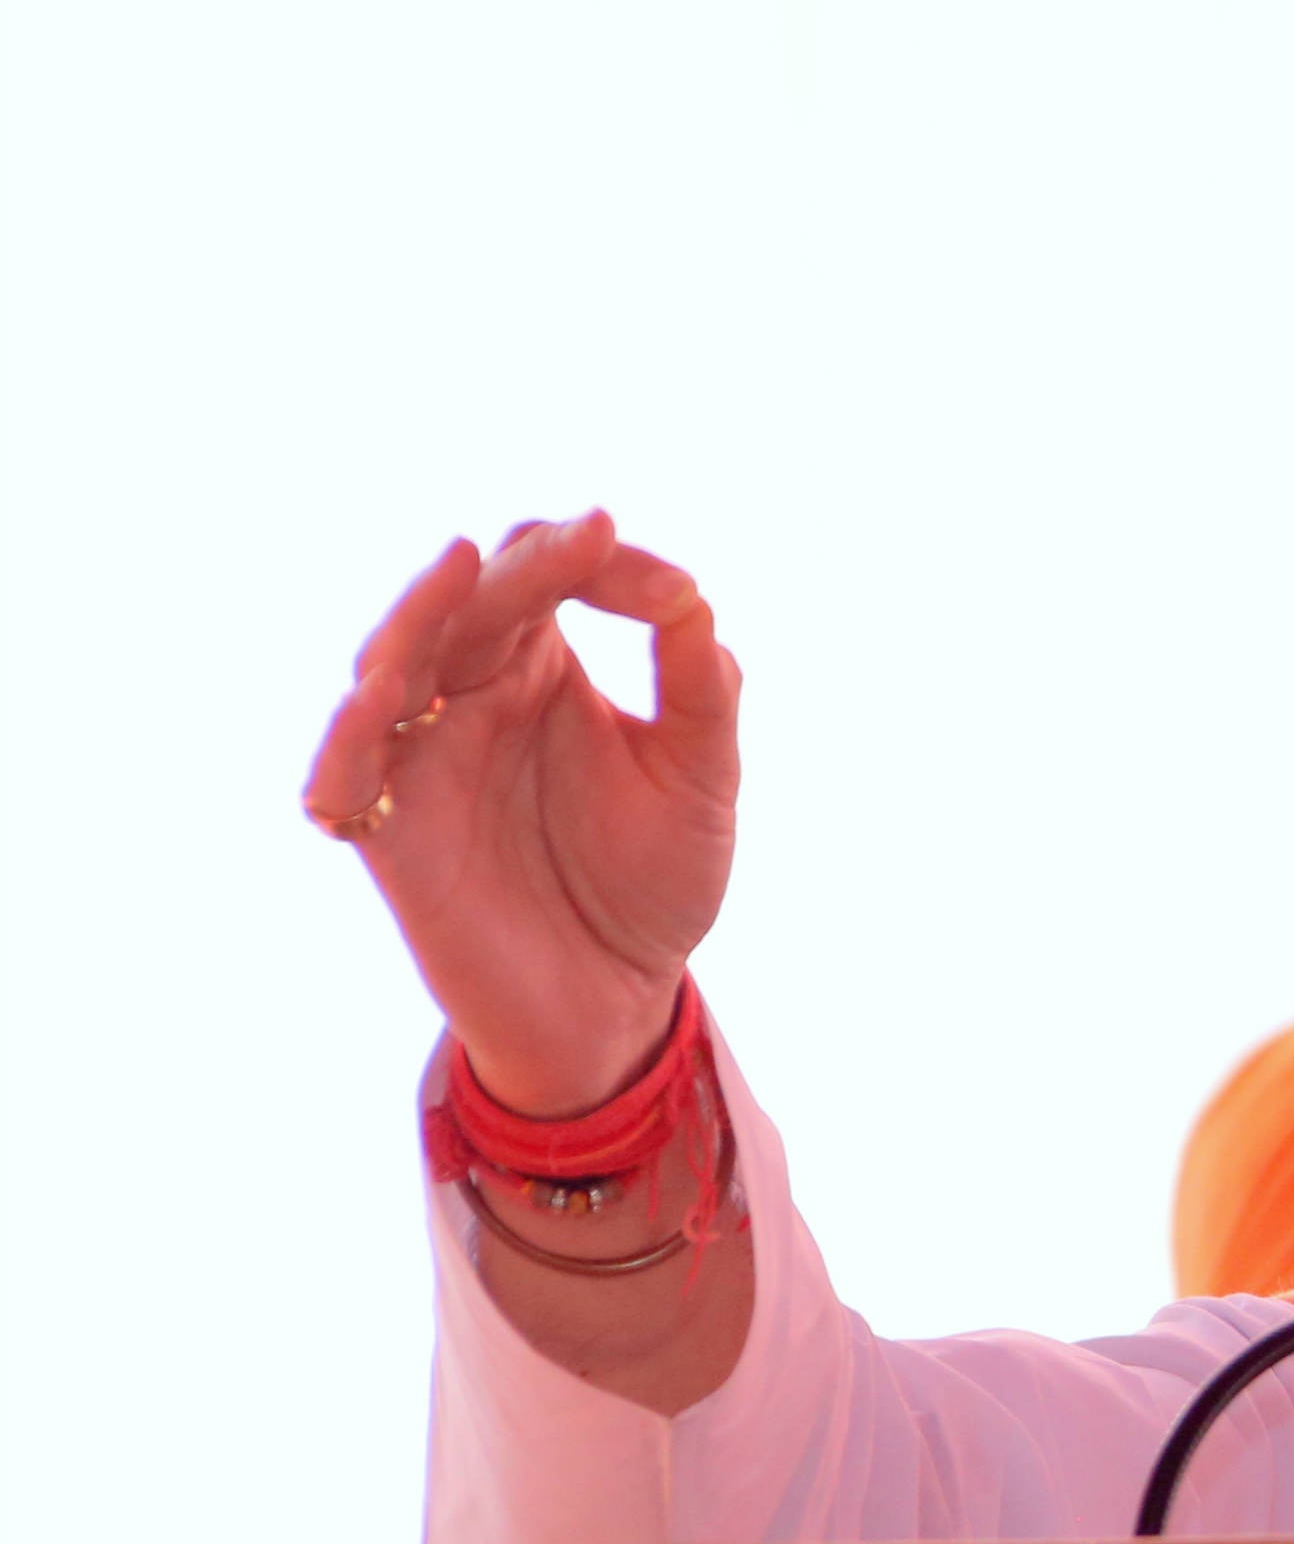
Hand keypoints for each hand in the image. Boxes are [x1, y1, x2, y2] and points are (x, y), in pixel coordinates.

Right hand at [301, 511, 740, 1113]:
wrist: (620, 1000)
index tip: (671, 589)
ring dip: (418, 618)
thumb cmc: (655, 882)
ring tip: (459, 574)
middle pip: (466, 603)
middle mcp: (472, 696)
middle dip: (519, 571)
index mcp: (544, 666)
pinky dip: (346, 741)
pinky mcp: (391, 834)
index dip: (593, 562)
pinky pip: (342, 777)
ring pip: (390, 666)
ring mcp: (424, 759)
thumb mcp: (699, 778)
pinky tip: (375, 703)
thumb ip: (700, 687)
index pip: (544, 574)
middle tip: (577, 543)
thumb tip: (692, 592)